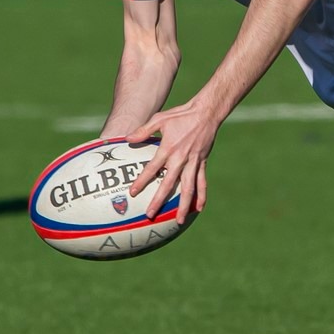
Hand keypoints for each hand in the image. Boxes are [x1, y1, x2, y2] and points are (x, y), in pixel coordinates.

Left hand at [126, 96, 222, 224]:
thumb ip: (144, 130)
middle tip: (150, 214)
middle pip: (168, 184)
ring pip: (188, 189)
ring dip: (183, 206)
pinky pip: (202, 183)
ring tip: (179, 220)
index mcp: (168, 149)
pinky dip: (201, 196)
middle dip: (159, 201)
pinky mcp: (202, 163)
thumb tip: (127, 139)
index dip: (142, 181)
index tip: (133, 193)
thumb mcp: (160, 119)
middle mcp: (181, 159)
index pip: (152, 169)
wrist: (206, 113)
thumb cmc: (181, 115)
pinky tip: (198, 209)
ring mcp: (193, 162)